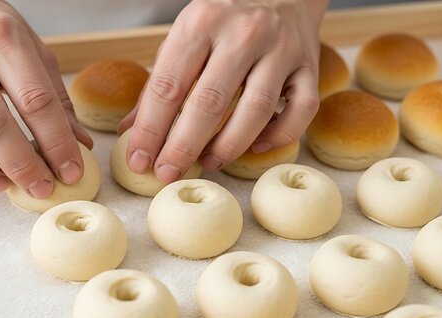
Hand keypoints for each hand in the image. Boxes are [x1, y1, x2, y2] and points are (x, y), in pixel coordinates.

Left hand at [119, 0, 326, 182]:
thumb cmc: (224, 19)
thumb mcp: (186, 36)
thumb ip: (160, 83)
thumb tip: (131, 133)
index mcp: (201, 22)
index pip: (168, 85)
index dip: (150, 130)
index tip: (140, 160)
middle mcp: (243, 33)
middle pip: (209, 103)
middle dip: (182, 147)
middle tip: (167, 174)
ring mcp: (281, 49)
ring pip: (256, 110)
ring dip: (228, 147)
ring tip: (208, 163)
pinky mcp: (311, 65)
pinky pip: (301, 111)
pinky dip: (278, 136)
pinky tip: (255, 146)